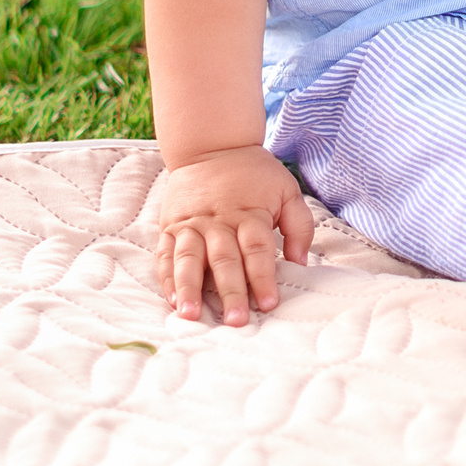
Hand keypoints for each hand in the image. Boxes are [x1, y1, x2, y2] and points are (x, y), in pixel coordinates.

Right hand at [150, 144, 314, 324]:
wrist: (212, 145)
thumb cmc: (254, 174)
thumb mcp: (287, 189)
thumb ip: (299, 225)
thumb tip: (300, 262)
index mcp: (250, 213)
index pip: (257, 249)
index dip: (263, 277)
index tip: (269, 303)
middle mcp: (219, 221)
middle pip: (224, 259)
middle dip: (230, 291)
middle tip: (235, 320)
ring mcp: (192, 224)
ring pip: (189, 258)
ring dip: (190, 287)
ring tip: (191, 314)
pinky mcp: (170, 226)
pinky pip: (166, 254)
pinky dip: (166, 277)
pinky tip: (172, 298)